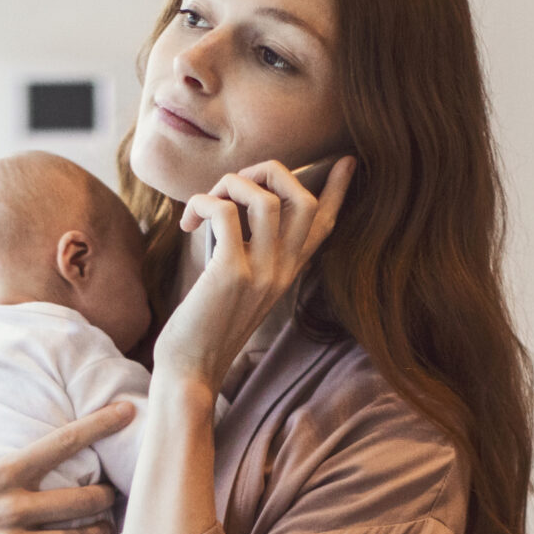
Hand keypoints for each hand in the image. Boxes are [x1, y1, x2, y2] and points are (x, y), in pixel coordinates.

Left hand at [160, 157, 356, 391]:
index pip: (325, 225)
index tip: (346, 161)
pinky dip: (202, 202)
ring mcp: (261, 272)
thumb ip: (248, 254)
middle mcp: (283, 270)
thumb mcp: (238, 288)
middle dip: (270, 171)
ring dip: (228, 184)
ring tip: (203, 204)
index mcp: (288, 273)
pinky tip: (188, 223)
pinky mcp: (231, 274)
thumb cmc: (204, 328)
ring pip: (264, 197)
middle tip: (233, 185)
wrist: (190, 372)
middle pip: (303, 198)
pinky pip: (224, 213)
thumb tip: (230, 211)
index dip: (337, 189)